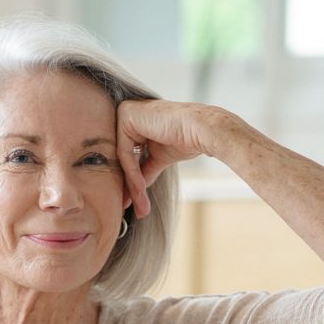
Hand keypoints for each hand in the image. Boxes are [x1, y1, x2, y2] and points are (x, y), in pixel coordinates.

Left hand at [116, 100, 236, 218]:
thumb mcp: (159, 158)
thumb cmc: (186, 140)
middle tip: (137, 211)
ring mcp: (125, 112)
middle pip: (123, 158)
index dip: (131, 182)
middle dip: (130, 187)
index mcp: (134, 121)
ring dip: (132, 185)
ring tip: (141, 205)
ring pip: (122, 159)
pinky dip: (132, 173)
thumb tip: (133, 191)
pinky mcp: (126, 115)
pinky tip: (140, 188)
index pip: (127, 156)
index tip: (133, 204)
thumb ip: (144, 170)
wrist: (201, 130)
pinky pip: (124, 153)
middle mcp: (126, 114)